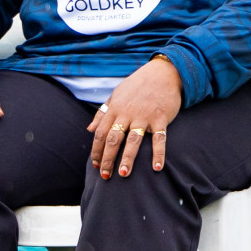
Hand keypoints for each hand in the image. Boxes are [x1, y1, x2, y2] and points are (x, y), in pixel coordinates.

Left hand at [88, 58, 181, 179]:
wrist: (162, 73)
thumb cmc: (136, 86)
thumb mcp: (115, 96)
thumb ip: (102, 113)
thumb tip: (89, 130)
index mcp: (114, 109)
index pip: (100, 133)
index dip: (97, 150)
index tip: (95, 165)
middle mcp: (127, 114)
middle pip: (113, 139)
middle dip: (107, 159)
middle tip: (105, 176)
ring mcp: (144, 116)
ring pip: (133, 141)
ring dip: (128, 158)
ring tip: (123, 174)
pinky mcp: (161, 118)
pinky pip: (159, 138)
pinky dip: (158, 153)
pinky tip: (157, 168)